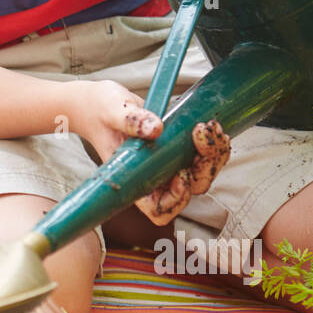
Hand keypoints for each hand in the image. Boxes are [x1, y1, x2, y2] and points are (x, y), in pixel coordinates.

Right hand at [73, 79, 230, 225]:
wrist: (99, 102)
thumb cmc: (99, 111)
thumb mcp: (112, 112)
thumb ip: (131, 120)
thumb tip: (155, 129)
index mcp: (134, 179)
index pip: (159, 210)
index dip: (176, 200)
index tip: (180, 173)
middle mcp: (153, 176)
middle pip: (189, 191)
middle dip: (204, 168)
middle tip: (201, 136)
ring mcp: (166, 163)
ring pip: (201, 175)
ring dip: (213, 155)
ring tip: (209, 127)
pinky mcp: (176, 149)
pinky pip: (203, 157)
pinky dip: (213, 146)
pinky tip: (210, 126)